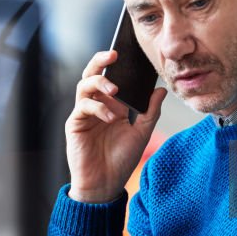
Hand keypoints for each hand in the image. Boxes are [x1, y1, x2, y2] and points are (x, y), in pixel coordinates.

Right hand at [65, 49, 166, 203]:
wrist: (106, 183)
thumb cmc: (121, 158)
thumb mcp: (142, 133)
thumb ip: (150, 111)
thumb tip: (161, 90)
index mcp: (112, 103)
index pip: (112, 76)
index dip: (116, 63)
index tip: (128, 51)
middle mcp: (96, 104)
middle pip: (92, 73)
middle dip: (101, 61)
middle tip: (113, 55)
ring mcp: (84, 113)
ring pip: (84, 85)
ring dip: (100, 83)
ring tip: (115, 90)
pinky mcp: (75, 124)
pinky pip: (82, 107)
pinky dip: (98, 108)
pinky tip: (111, 117)